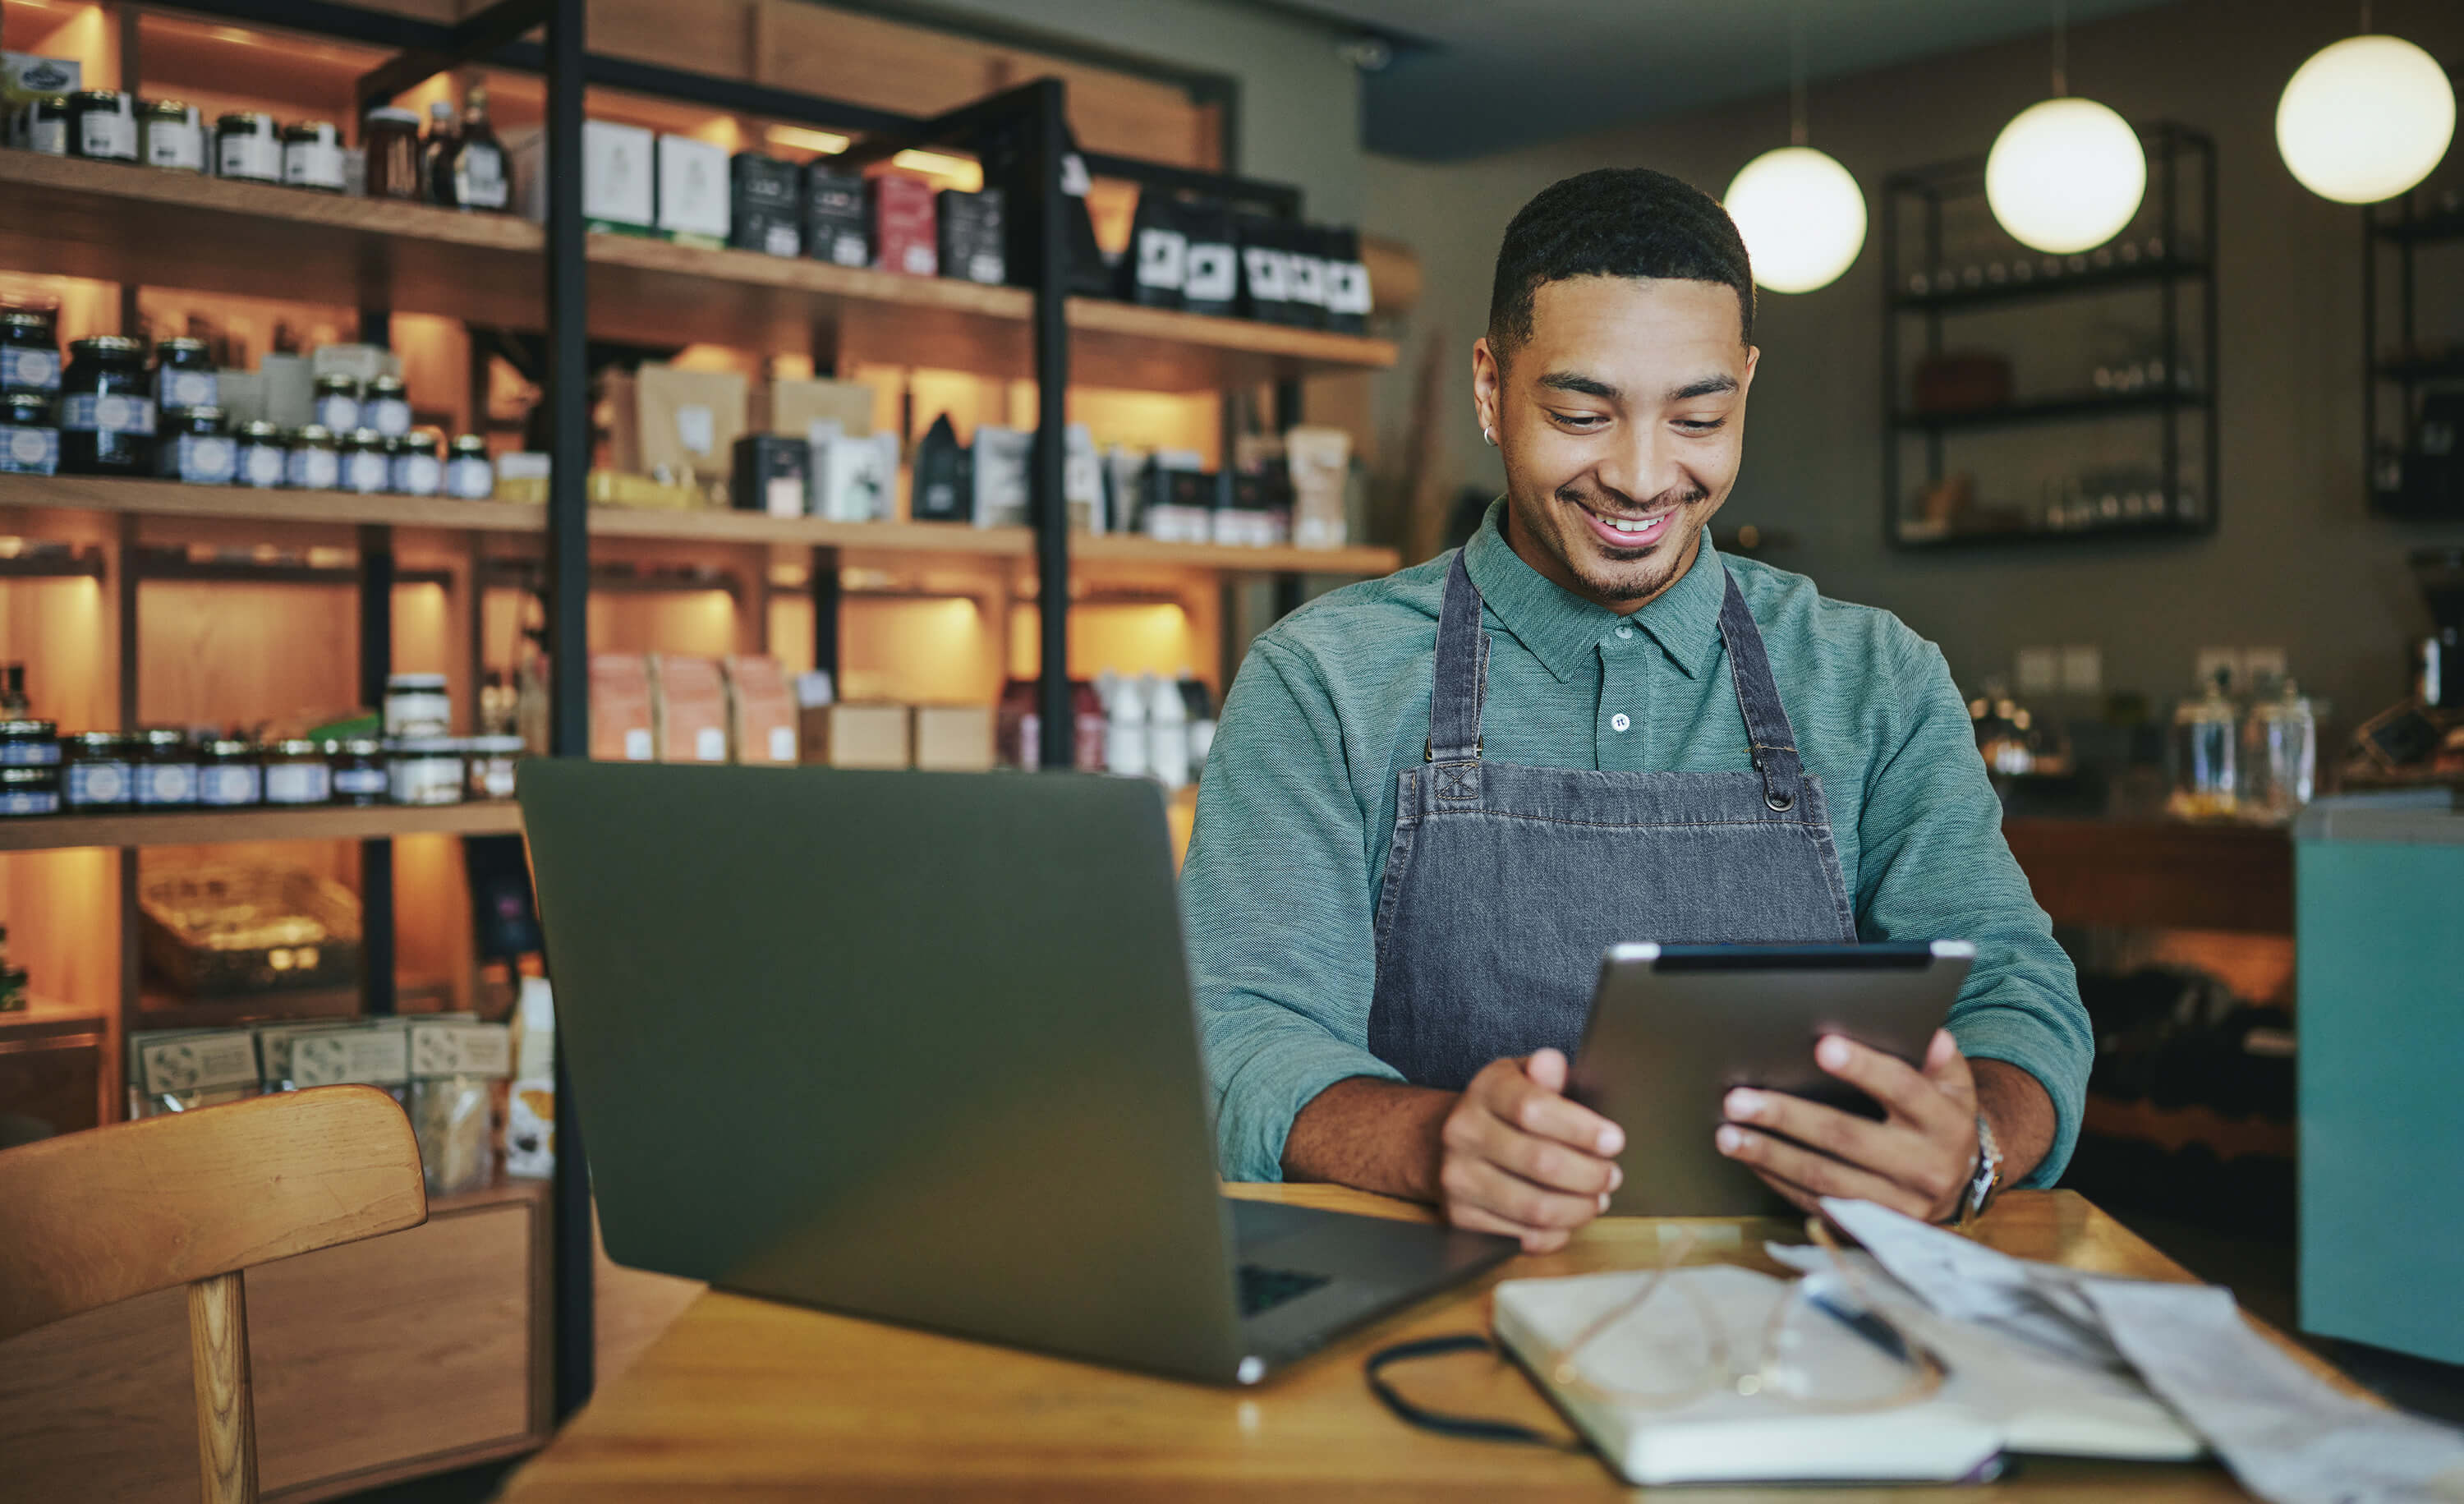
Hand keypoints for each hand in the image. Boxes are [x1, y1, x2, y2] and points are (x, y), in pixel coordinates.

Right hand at [1437, 1049, 1625, 1252]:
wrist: (1447, 1143)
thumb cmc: (1503, 1109)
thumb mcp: (1522, 1079)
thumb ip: (1545, 1073)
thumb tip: (1552, 1063)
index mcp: (1485, 1091)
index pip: (1532, 1109)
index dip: (1580, 1128)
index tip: (1614, 1141)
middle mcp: (1464, 1132)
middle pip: (1540, 1163)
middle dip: (1589, 1175)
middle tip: (1612, 1176)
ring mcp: (1458, 1177)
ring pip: (1534, 1207)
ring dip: (1578, 1209)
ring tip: (1597, 1199)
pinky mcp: (1460, 1215)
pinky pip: (1521, 1235)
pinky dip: (1555, 1233)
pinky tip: (1569, 1218)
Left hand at [1714, 1029, 1979, 1222]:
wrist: (1956, 1183)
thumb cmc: (1940, 1117)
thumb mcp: (1951, 1085)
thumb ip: (1937, 1058)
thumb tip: (1928, 1034)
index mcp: (1945, 1123)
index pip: (1904, 1089)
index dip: (1864, 1068)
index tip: (1821, 1046)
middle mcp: (1926, 1167)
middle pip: (1848, 1137)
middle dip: (1788, 1117)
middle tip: (1739, 1100)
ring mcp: (1898, 1204)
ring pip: (1824, 1177)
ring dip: (1770, 1154)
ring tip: (1728, 1134)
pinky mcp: (1871, 1226)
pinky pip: (1817, 1202)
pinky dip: (1777, 1179)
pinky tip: (1749, 1157)